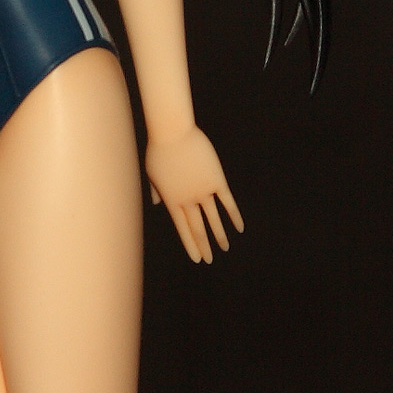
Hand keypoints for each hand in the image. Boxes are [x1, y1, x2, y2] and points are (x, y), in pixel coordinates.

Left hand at [145, 126, 243, 262]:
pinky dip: (234, 216)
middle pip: (198, 227)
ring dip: (220, 235)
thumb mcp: (153, 172)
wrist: (172, 132)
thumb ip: (157, 190)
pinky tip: (239, 228)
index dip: (190, 244)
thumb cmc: (159, 149)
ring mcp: (203, 191)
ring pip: (214, 219)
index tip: (197, 258)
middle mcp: (188, 199)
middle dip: (204, 245)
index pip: (183, 229)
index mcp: (171, 200)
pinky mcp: (216, 180)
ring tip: (225, 248)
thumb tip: (156, 203)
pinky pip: (227, 202)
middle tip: (211, 260)